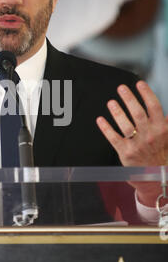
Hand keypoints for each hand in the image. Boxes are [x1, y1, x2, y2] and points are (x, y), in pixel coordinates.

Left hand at [96, 81, 167, 205]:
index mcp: (162, 129)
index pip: (154, 107)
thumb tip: (166, 111)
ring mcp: (138, 144)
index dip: (146, 94)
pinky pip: (114, 138)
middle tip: (121, 88)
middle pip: (138, 113)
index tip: (139, 84)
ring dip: (117, 112)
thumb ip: (166, 122)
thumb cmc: (162, 154)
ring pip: (125, 125)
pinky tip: (100, 120)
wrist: (158, 178)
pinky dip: (106, 128)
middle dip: (129, 99)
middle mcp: (150, 136)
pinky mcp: (126, 153)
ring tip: (111, 102)